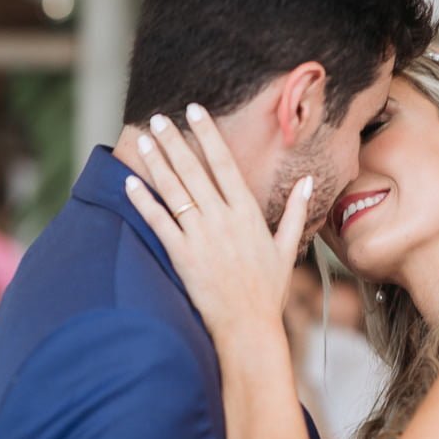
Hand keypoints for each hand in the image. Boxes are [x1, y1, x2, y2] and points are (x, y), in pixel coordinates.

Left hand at [125, 105, 313, 347]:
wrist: (248, 327)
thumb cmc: (268, 291)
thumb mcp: (287, 249)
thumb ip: (295, 212)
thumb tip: (306, 181)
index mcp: (248, 214)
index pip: (225, 164)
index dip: (208, 135)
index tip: (195, 111)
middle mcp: (223, 220)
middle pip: (195, 171)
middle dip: (175, 141)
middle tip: (160, 117)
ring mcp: (201, 237)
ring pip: (175, 191)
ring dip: (158, 163)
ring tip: (144, 138)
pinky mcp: (182, 256)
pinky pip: (158, 222)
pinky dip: (144, 201)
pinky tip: (131, 182)